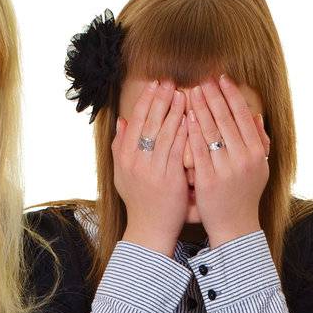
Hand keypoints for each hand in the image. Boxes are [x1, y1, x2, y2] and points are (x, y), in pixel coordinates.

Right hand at [113, 79, 189, 256]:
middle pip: (149, 123)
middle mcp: (135, 161)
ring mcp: (152, 170)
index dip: (146, 101)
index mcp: (124, 157)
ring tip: (184, 94)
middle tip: (171, 82)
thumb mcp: (122, 174)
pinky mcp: (169, 179)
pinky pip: (178, 150)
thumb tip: (121, 120)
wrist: (150, 230)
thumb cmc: (140, 201)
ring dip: (175, 111)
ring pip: (164, 133)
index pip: (135, 121)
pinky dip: (184, 133)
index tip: (155, 84)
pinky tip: (192, 119)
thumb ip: (120, 147)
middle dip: (160, 99)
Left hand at [188, 74, 269, 247]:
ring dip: (200, 109)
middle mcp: (244, 159)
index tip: (221, 79)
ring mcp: (226, 170)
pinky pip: (198, 150)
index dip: (232, 95)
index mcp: (257, 153)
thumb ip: (260, 142)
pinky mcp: (208, 180)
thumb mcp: (259, 168)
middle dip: (213, 97)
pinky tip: (184, 117)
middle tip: (202, 79)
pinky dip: (192, 132)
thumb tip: (256, 116)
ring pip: (211, 132)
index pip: (243, 116)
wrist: (235, 227)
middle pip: (226, 120)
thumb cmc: (245, 195)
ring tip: (190, 92)